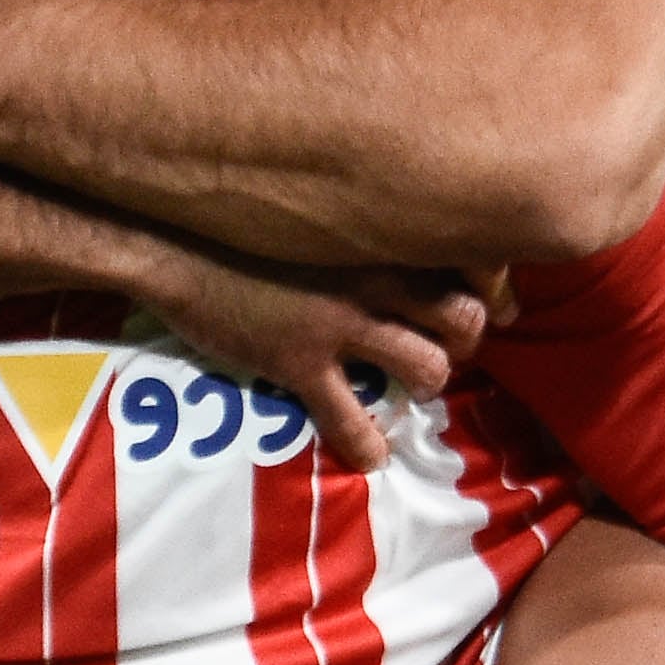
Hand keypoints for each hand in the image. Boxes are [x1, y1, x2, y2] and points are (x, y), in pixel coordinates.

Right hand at [143, 250, 483, 472]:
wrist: (171, 243)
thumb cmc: (244, 220)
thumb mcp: (318, 210)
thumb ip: (367, 224)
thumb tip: (406, 240)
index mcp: (382, 232)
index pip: (472, 260)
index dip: (493, 290)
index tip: (491, 303)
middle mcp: (375, 274)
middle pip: (464, 319)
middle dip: (465, 341)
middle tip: (445, 345)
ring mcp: (339, 322)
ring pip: (427, 368)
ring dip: (427, 384)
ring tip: (412, 385)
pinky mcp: (299, 362)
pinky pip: (351, 419)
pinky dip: (367, 445)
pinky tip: (370, 455)